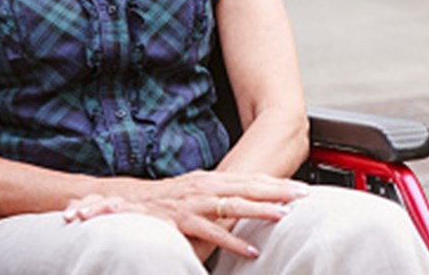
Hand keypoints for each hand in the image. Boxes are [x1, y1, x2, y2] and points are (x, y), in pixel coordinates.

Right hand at [63, 173, 308, 260]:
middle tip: (304, 195)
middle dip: (278, 190)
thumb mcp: (195, 194)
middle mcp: (206, 186)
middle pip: (249, 186)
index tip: (301, 187)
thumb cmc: (163, 203)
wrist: (124, 203)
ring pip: (234, 204)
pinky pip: (211, 231)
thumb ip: (218, 197)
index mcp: (212, 180)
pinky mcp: (182, 220)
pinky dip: (232, 240)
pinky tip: (250, 249)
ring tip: (284, 216)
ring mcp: (194, 202)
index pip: (251, 179)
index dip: (277, 183)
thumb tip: (244, 203)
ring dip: (260, 210)